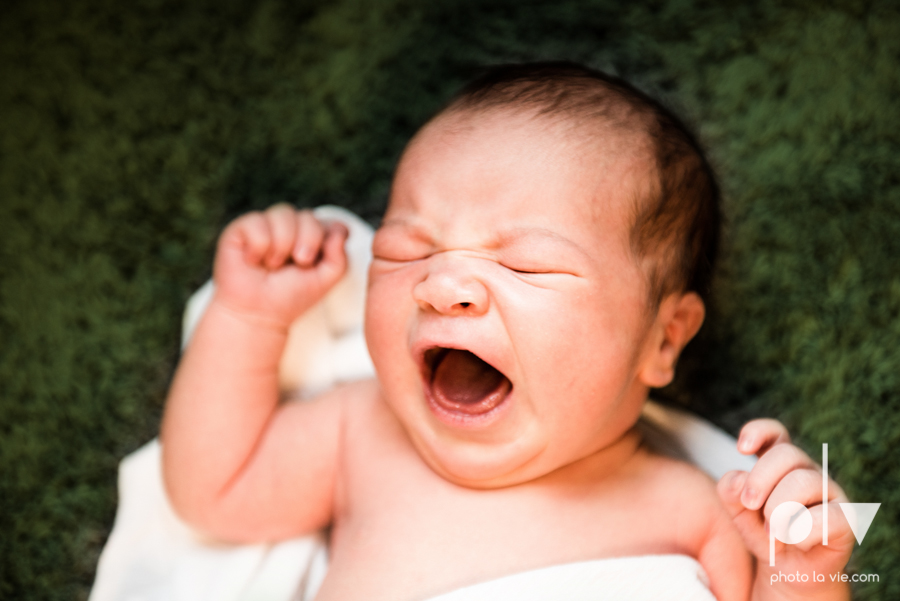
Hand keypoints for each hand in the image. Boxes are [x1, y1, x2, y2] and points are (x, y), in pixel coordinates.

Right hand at [213, 204, 348, 328]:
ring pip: (283, 213)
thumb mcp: (324, 281)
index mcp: (311, 238)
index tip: (316, 262)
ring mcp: (266, 225)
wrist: (257, 313)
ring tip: (273, 265)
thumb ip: (339, 257)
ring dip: (282, 243)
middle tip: (299, 263)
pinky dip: (259, 245)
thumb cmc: (290, 297)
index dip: (326, 237)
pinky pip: (256, 221)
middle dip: (308, 241)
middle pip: (307, 216)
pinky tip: (253, 260)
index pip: (327, 222)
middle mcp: (290, 228)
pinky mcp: (241, 228)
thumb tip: (339, 230)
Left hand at [718, 420, 853, 598]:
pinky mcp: (846, 518)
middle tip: (749, 503)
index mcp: (780, 463)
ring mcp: (830, 492)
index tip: (741, 448)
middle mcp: (807, 471)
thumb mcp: (738, 511)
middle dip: (760, 479)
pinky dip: (800, 533)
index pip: (775, 433)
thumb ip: (731, 490)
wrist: (788, 570)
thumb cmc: (764, 532)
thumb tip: (739, 480)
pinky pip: (824, 516)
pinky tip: (795, 541)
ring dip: (778, 510)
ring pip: (803, 481)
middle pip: (787, 454)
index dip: (759, 432)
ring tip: (772, 530)